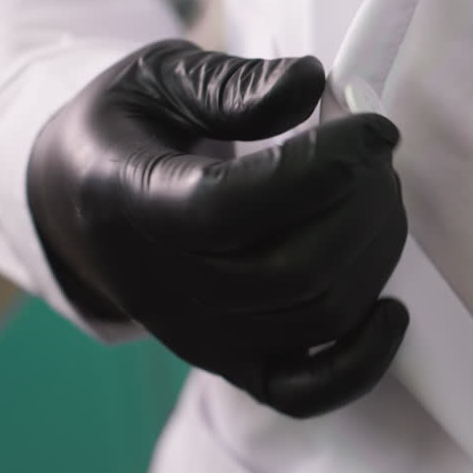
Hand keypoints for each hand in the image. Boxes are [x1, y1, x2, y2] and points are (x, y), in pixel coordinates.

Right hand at [28, 39, 407, 417]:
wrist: (81, 209)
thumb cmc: (131, 134)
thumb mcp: (158, 79)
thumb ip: (230, 83)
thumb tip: (310, 83)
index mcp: (130, 204)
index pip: (235, 207)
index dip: (322, 169)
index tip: (374, 129)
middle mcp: (163, 287)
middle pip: (294, 269)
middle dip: (363, 203)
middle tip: (377, 154)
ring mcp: (201, 338)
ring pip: (317, 315)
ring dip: (376, 251)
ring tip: (378, 192)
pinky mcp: (236, 364)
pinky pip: (310, 392)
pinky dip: (365, 360)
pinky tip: (391, 310)